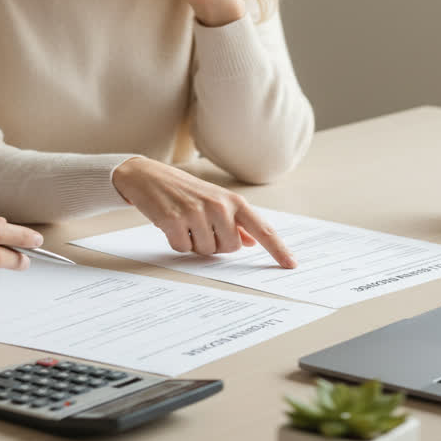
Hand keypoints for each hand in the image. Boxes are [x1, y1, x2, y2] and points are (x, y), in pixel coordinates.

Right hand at [111, 157, 296, 267]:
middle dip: (215, 244)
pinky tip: (172, 224)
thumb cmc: (185, 190)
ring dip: (194, 242)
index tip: (291, 264)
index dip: (277, 249)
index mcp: (233, 201)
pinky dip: (177, 242)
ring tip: (185, 222)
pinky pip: (183, 248)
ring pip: (205, 251)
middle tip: (200, 227)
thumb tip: (253, 241)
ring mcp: (196, 212)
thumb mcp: (215, 200)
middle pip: (229, 248)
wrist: (149, 176)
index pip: (262, 229)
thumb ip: (236, 222)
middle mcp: (219, 206)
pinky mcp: (174, 220)